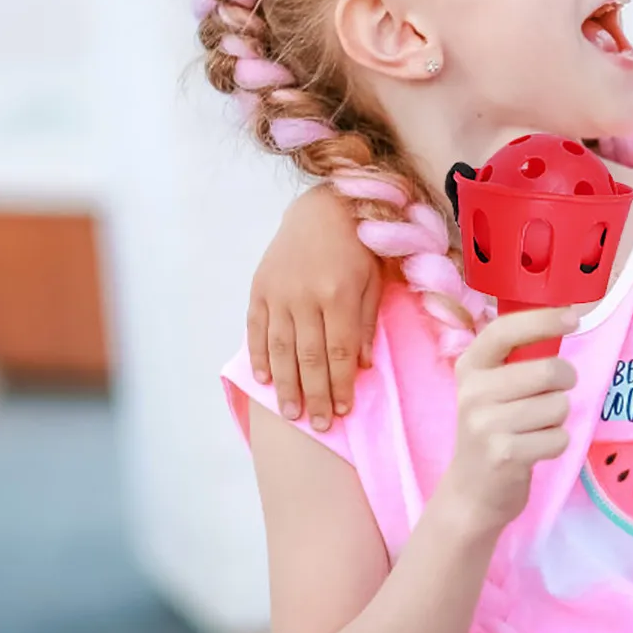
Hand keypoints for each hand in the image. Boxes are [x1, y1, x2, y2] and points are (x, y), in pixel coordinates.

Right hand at [248, 185, 380, 429]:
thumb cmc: (359, 245)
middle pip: (309, 358)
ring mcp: (278, 293)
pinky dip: (260, 356)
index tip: (344, 410)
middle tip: (320, 426)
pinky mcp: (259, 288)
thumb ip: (367, 321)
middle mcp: (305, 296)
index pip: (339, 351)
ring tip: (292, 413)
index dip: (341, 383)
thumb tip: (361, 364)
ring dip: (286, 385)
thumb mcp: (375, 279)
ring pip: (280, 349)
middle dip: (315, 395)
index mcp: (338, 294)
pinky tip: (264, 380)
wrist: (323, 206)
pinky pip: (257, 329)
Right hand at [441, 309, 579, 535]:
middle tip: (556, 392)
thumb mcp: (492, 388)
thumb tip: (565, 316)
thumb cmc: (494, 429)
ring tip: (536, 427)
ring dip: (559, 418)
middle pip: (548, 371)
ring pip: (558, 405)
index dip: (542, 319)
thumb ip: (517, 358)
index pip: (505, 330)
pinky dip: (557, 443)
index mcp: (470, 367)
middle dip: (566, 380)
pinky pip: (559, 437)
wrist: (472, 491)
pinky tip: (535, 448)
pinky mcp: (504, 454)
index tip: (573, 316)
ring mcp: (485, 425)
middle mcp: (473, 392)